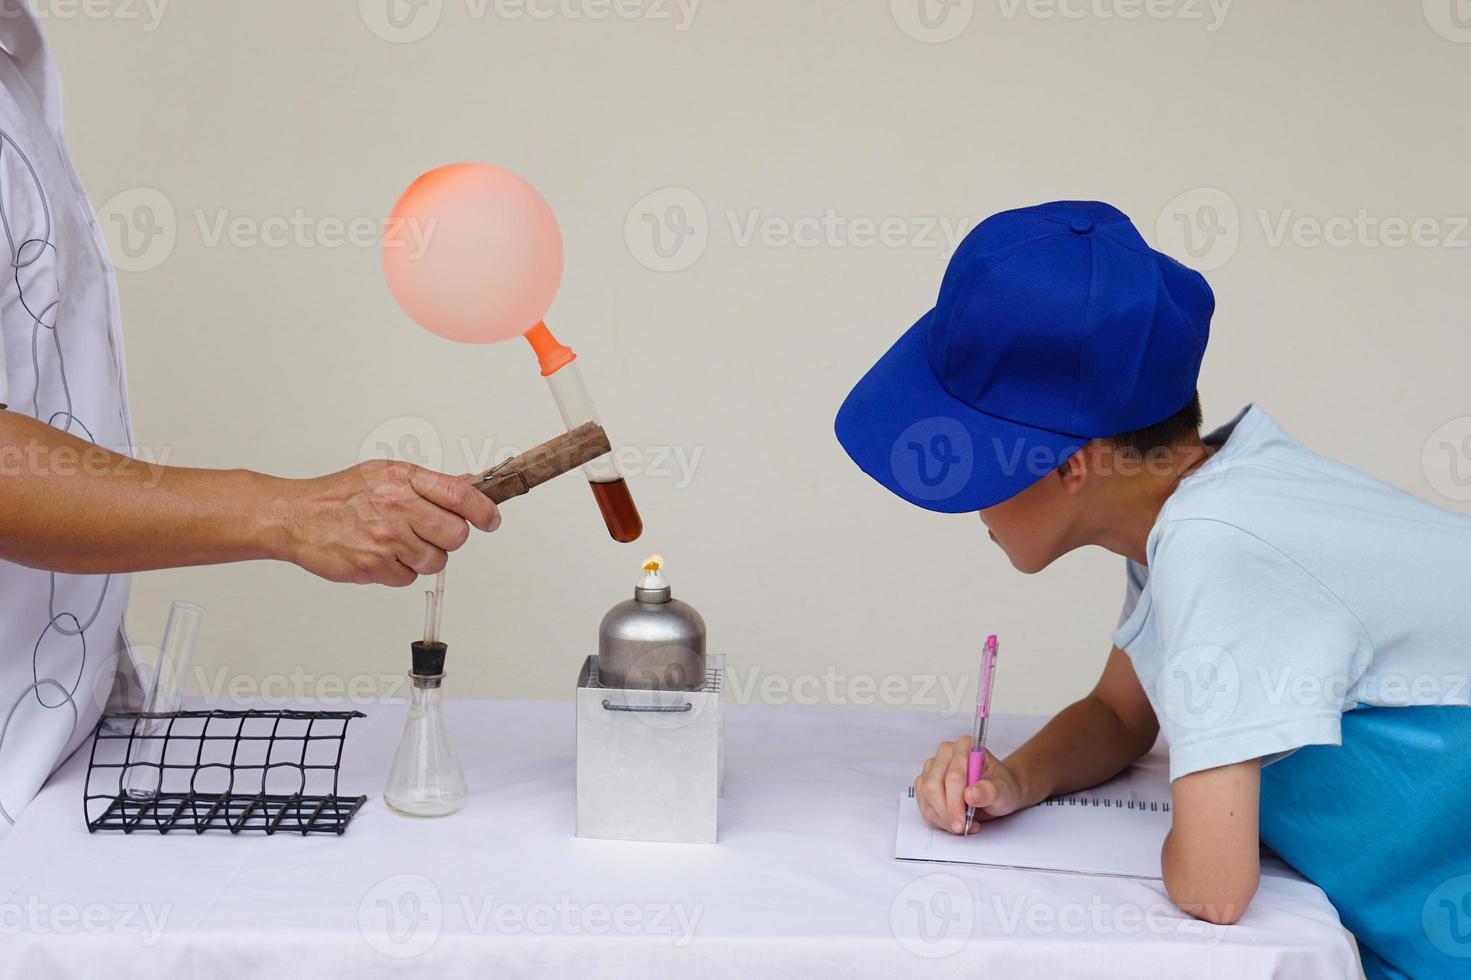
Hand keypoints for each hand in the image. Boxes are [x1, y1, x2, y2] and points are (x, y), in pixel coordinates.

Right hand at [278, 461, 499, 585]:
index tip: (490, 520)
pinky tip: (380, 554)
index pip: (460, 495)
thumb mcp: (385, 474)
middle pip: (455, 535)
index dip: (484, 511)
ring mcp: (385, 538)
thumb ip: (429, 484)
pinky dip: (398, 571)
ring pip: (435, 562)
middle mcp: (396, 506)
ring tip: (396, 542)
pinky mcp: (373, 566)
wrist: (296, 517)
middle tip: (427, 532)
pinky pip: (407, 578)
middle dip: (447, 538)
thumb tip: (472, 486)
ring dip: (422, 557)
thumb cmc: (341, 495)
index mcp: (402, 478)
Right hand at [915, 736, 1028, 834]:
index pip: (953, 776)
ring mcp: (932, 768)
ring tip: (964, 824)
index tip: (963, 822)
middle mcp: (945, 754)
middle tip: (961, 828)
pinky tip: (954, 821)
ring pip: (926, 796)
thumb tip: (970, 794)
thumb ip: (989, 791)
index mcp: (964, 747)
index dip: (955, 802)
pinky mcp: (924, 783)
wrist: (998, 792)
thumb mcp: (1003, 791)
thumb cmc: (1001, 787)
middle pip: (933, 786)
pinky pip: (924, 804)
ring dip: (943, 817)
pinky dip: (938, 819)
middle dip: (947, 812)